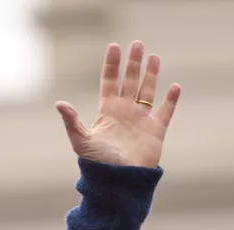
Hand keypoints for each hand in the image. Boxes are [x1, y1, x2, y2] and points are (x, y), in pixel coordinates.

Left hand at [56, 41, 180, 168]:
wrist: (118, 182)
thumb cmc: (98, 164)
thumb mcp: (81, 142)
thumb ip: (72, 122)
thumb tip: (60, 103)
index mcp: (108, 111)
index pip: (110, 82)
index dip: (112, 65)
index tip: (114, 47)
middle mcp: (125, 112)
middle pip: (130, 81)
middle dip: (133, 63)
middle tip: (136, 44)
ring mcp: (141, 120)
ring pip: (147, 91)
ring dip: (151, 74)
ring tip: (154, 56)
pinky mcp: (156, 131)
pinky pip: (165, 112)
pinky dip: (171, 100)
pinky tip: (174, 86)